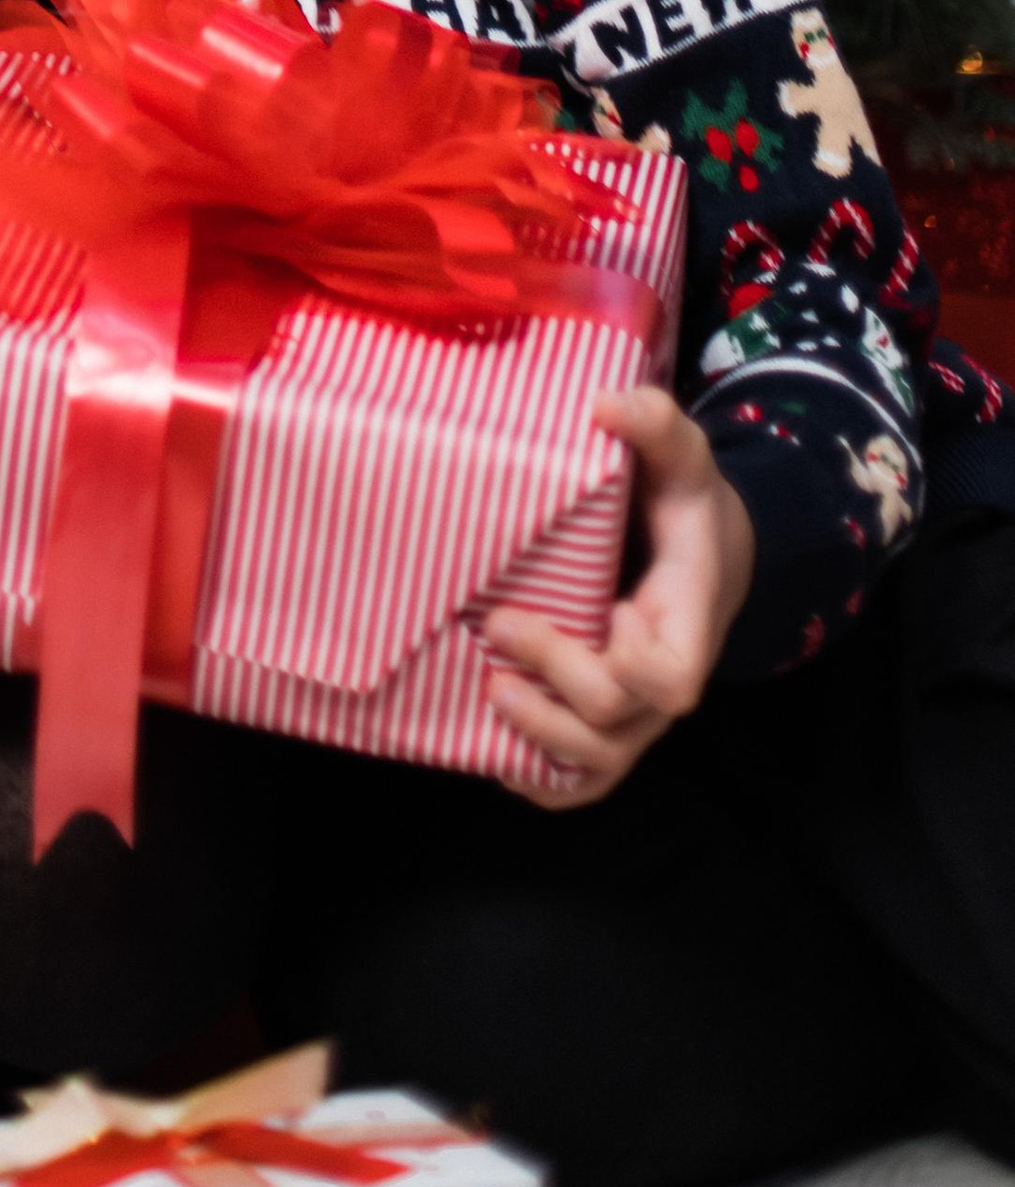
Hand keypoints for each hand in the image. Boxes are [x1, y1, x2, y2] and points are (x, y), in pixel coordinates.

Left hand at [484, 386, 756, 807]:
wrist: (697, 550)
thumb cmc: (683, 505)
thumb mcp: (683, 458)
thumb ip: (655, 423)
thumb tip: (602, 405)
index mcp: (686, 622)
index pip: (670, 682)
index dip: (631, 664)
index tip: (608, 610)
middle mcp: (661, 680)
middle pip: (615, 722)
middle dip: (553, 678)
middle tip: (496, 624)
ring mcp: (634, 712)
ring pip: (596, 764)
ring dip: (538, 737)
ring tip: (489, 689)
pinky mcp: (605, 722)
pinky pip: (578, 781)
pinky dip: (538, 777)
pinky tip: (493, 746)